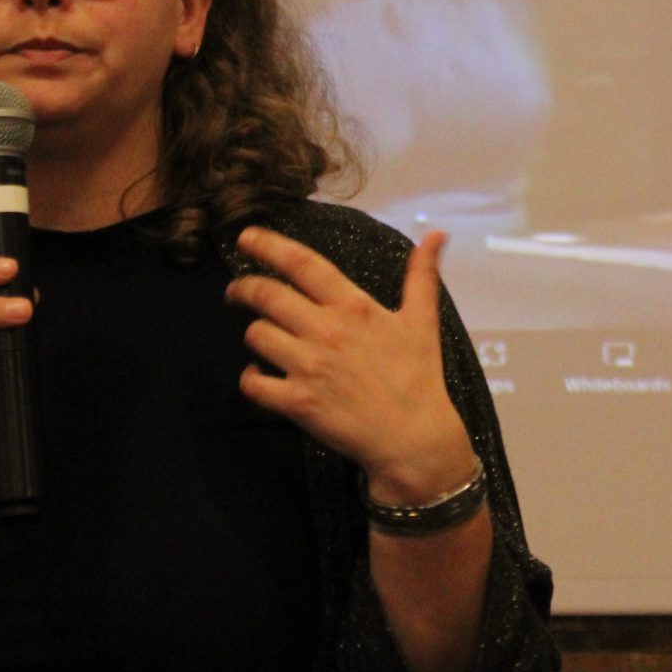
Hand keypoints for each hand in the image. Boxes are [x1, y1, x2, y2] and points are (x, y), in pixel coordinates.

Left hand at [230, 226, 476, 505]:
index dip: (269, 246)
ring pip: (256, 335)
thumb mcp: (422, 321)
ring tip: (261, 337)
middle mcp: (326, 331)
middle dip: (243, 288)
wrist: (414, 438)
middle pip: (266, 295)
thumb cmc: (419, 376)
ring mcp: (308, 367)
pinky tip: (259, 375)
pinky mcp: (297, 403)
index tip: (246, 237)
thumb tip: (436, 234)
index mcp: (353, 306)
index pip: (302, 264)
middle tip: (236, 291)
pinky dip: (249, 377)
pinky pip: (253, 383)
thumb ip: (421, 275)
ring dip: (253, 333)